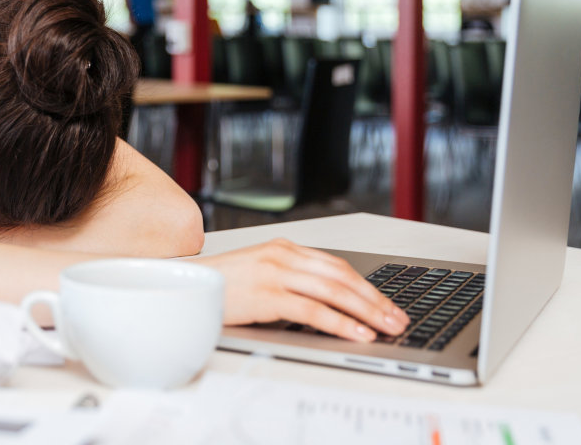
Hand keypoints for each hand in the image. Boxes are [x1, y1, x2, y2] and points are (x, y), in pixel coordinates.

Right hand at [194, 239, 408, 341]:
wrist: (183, 285)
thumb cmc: (218, 285)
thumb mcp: (257, 272)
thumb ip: (288, 278)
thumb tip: (324, 301)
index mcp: (282, 248)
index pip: (336, 265)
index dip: (365, 285)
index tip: (385, 303)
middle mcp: (282, 256)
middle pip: (341, 276)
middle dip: (374, 299)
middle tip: (396, 317)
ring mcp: (275, 274)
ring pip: (334, 291)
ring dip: (366, 311)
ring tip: (385, 327)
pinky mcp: (267, 295)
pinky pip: (313, 309)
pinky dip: (340, 322)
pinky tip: (356, 333)